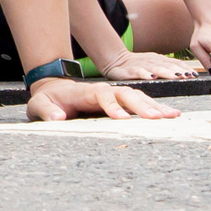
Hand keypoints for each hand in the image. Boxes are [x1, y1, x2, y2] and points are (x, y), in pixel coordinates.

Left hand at [26, 78, 179, 121]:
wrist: (54, 91)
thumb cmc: (47, 100)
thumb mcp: (39, 104)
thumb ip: (46, 110)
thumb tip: (57, 117)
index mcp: (86, 92)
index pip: (102, 96)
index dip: (112, 105)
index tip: (120, 118)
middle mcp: (103, 92)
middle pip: (126, 94)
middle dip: (141, 105)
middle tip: (156, 119)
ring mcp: (113, 97)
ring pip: (137, 97)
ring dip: (154, 106)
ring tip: (172, 116)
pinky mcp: (120, 104)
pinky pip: (140, 104)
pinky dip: (155, 108)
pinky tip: (170, 115)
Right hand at [95, 50, 201, 80]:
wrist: (114, 59)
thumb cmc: (136, 65)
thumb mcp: (153, 65)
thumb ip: (167, 68)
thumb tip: (186, 75)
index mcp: (158, 60)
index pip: (174, 63)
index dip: (184, 68)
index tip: (194, 74)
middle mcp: (151, 61)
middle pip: (167, 65)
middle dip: (179, 70)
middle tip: (189, 76)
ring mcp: (141, 65)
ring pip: (156, 68)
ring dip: (167, 72)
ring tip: (176, 76)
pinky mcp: (130, 70)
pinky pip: (138, 72)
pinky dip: (145, 74)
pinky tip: (151, 77)